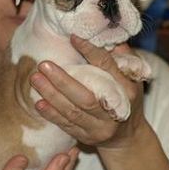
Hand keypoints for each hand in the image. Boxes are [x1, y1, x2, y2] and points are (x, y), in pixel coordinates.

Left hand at [29, 35, 145, 148]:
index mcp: (128, 90)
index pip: (107, 68)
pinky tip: (38, 103)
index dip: (90, 52)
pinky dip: (52, 114)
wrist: (127, 136)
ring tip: (36, 79)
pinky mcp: (87, 137)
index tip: (73, 38)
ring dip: (52, 95)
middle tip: (43, 64)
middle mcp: (115, 111)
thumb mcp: (132, 77)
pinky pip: (66, 125)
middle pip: (86, 96)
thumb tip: (105, 32)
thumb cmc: (127, 99)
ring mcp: (100, 127)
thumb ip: (120, 56)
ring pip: (73, 112)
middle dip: (63, 80)